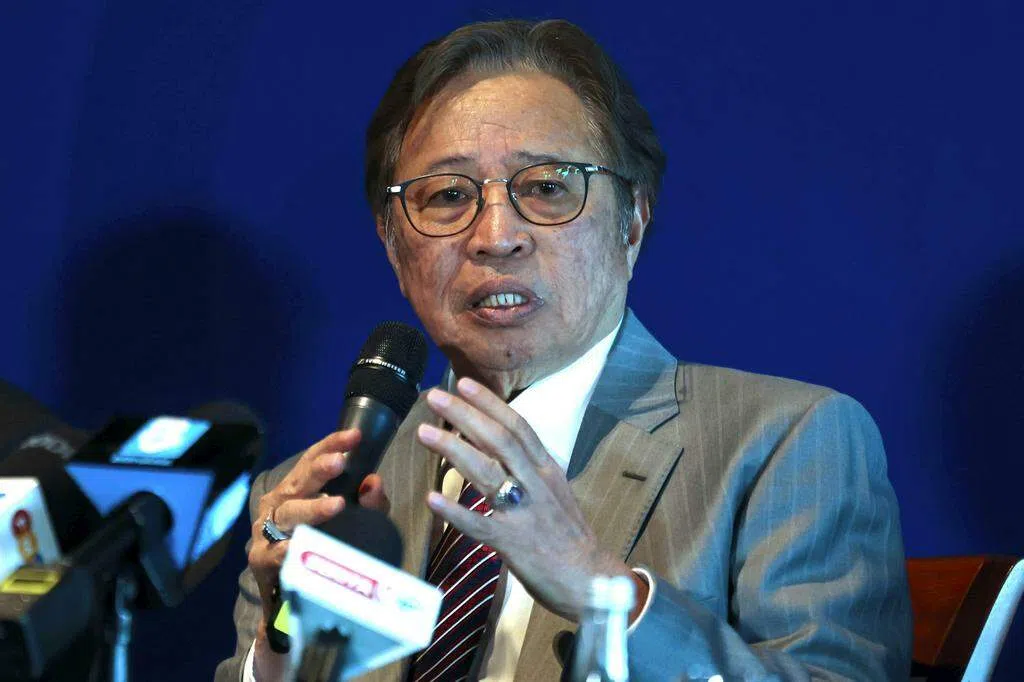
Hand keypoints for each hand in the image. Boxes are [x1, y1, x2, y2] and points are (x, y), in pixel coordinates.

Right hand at [247, 429, 389, 680]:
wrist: (289, 592)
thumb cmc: (321, 543)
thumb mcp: (355, 521)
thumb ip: (370, 504)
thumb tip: (375, 483)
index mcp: (298, 486)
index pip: (313, 459)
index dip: (332, 444)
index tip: (355, 436)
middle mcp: (280, 501)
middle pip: (300, 481)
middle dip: (320, 470)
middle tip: (341, 463)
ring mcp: (267, 528)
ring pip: (290, 514)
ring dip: (312, 509)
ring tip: (337, 505)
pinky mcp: (262, 557)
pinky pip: (276, 551)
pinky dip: (288, 548)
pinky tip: (299, 545)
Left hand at [416, 378, 642, 621]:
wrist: (590, 579)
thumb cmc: (568, 536)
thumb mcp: (554, 490)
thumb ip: (528, 468)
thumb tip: (498, 444)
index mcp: (546, 469)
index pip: (518, 426)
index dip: (490, 403)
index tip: (463, 383)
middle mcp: (536, 484)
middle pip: (499, 440)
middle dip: (465, 415)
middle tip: (434, 397)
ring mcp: (525, 513)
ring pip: (487, 473)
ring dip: (454, 450)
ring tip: (425, 433)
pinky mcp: (514, 544)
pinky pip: (479, 525)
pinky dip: (455, 511)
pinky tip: (431, 499)